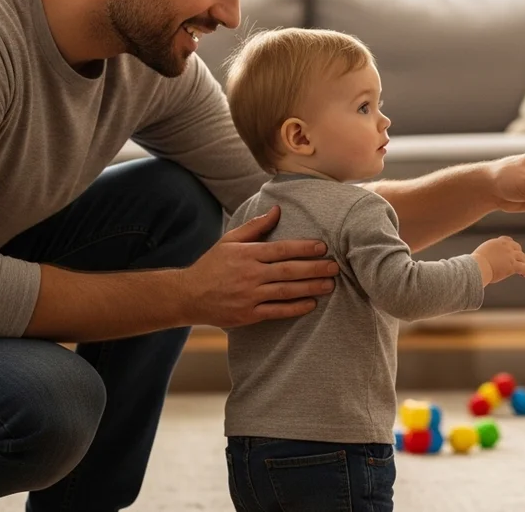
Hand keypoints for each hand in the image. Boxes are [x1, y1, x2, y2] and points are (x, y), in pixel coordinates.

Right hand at [183, 206, 337, 327]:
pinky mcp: (248, 314)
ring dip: (310, 288)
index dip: (304, 248)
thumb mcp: (229, 240)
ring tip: (330, 285)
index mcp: (247, 254)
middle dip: (314, 268)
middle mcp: (250, 274)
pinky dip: (295, 308)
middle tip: (335, 267)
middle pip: (288, 271)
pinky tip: (311, 304)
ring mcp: (249, 296)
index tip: (323, 247)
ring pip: (286, 291)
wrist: (189, 295)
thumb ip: (255, 226)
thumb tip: (277, 210)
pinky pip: (277, 311)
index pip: (281, 249)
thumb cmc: (212, 265)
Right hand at [472, 236, 524, 285]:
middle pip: (517, 247)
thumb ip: (485, 254)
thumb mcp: (480, 253)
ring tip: (522, 267)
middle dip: (518, 253)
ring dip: (523, 262)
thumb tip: (480, 261)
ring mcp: (510, 256)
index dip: (511, 245)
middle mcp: (505, 247)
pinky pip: (524, 268)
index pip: (507, 240)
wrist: (478, 266)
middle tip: (517, 259)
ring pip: (523, 257)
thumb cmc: (474, 263)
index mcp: (497, 243)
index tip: (511, 250)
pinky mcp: (513, 266)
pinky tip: (524, 275)